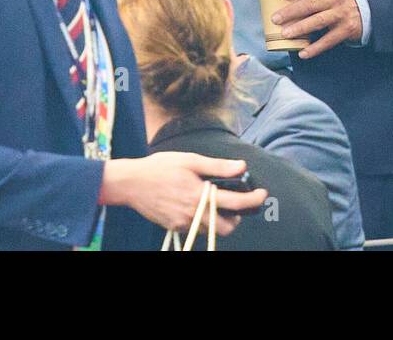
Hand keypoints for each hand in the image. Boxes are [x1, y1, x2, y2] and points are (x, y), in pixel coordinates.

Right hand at [100, 152, 267, 234]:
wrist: (131, 183)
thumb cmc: (160, 167)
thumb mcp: (191, 160)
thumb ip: (218, 166)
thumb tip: (242, 166)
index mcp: (200, 195)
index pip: (236, 204)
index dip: (253, 200)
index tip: (262, 194)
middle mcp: (193, 214)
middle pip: (226, 228)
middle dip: (237, 218)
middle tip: (237, 203)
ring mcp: (183, 223)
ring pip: (211, 231)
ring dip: (220, 221)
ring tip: (217, 202)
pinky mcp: (174, 227)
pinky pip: (196, 229)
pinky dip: (204, 221)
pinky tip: (199, 205)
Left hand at [271, 0, 362, 58]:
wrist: (365, 8)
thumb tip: (278, 2)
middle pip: (312, 4)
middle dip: (292, 12)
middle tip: (275, 19)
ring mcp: (341, 14)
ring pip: (319, 21)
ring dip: (301, 28)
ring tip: (285, 34)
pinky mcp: (346, 29)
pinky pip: (329, 40)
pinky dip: (315, 48)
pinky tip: (303, 53)